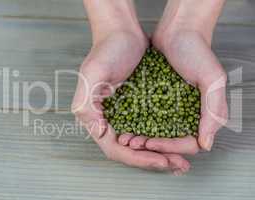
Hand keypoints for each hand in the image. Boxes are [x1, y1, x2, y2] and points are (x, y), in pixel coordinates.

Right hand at [72, 31, 191, 173]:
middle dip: (152, 160)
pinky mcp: (135, 107)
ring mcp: (122, 114)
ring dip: (159, 153)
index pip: (115, 149)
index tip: (161, 161)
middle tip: (177, 165)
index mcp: (94, 117)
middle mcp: (107, 120)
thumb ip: (87, 103)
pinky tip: (176, 140)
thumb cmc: (107, 50)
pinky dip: (161, 137)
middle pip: (129, 151)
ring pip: (140, 143)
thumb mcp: (93, 73)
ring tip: (180, 158)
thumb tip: (99, 132)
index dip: (137, 159)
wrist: (122, 32)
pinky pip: (148, 128)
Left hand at [126, 0, 227, 152]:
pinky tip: (125, 128)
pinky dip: (136, 126)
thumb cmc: (197, 52)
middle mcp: (186, 115)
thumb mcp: (212, 79)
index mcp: (202, 115)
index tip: (152, 143)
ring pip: (156, 134)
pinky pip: (145, 119)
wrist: (177, 31)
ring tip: (127, 139)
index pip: (188, 144)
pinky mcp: (155, 101)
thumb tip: (206, 144)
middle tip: (134, 144)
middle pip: (170, 143)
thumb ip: (213, 111)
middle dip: (152, 147)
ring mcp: (169, 109)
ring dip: (142, 140)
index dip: (170, 147)